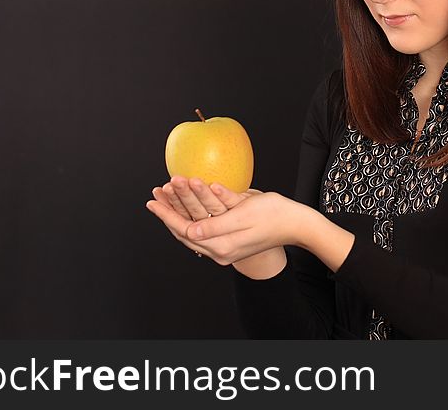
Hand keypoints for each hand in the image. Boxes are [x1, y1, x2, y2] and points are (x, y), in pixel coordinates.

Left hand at [147, 176, 310, 265]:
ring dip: (177, 214)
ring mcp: (225, 248)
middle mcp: (220, 250)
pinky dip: (191, 218)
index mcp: (221, 245)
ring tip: (166, 199)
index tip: (153, 201)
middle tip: (154, 197)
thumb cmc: (273, 215)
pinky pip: (203, 230)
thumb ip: (215, 226)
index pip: (184, 231)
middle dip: (168, 213)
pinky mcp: (230, 242)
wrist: (295, 225)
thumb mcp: (243, 217)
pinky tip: (187, 211)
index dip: (167, 215)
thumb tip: (190, 231)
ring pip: (192, 232)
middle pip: (185, 233)